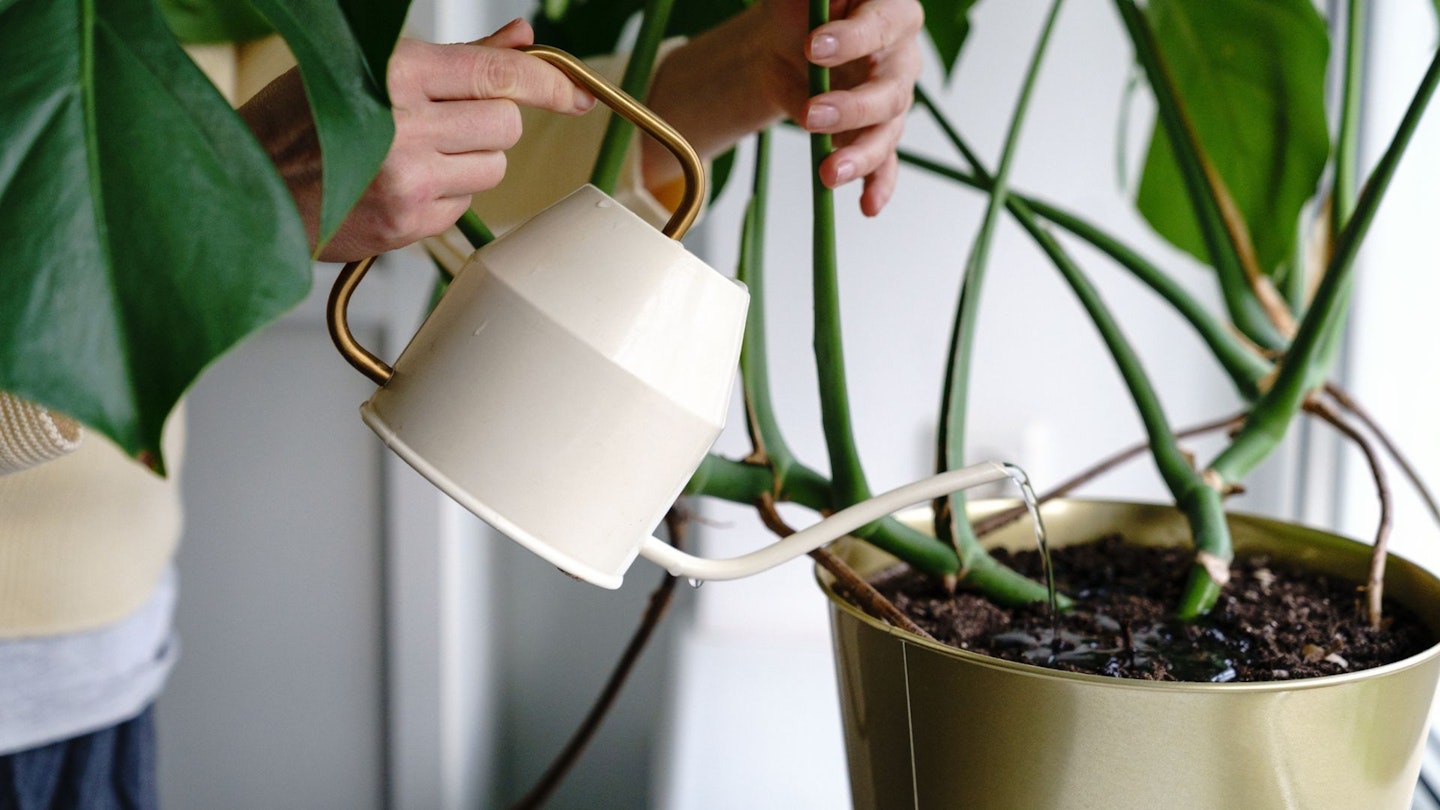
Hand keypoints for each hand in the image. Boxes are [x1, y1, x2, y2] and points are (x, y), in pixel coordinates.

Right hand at [240, 19, 594, 261]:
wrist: (245, 187)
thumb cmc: (298, 122)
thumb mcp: (367, 66)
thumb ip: (457, 57)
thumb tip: (521, 38)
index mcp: (395, 74)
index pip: (499, 76)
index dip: (549, 82)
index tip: (575, 92)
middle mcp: (405, 128)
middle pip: (506, 125)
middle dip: (488, 122)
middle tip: (443, 121)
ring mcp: (407, 182)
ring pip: (492, 168)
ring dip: (470, 160)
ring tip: (416, 153)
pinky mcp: (406, 225)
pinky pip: (462, 206)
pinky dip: (444, 196)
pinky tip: (400, 185)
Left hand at [756, 0, 922, 215]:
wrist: (786, 46)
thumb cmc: (800, 11)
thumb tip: (815, 7)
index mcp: (892, 13)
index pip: (881, 26)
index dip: (851, 40)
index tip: (811, 46)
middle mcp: (901, 60)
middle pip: (891, 90)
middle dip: (851, 107)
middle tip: (811, 115)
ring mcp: (893, 102)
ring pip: (887, 133)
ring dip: (859, 156)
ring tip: (828, 173)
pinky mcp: (877, 134)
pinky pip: (885, 164)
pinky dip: (878, 186)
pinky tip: (868, 206)